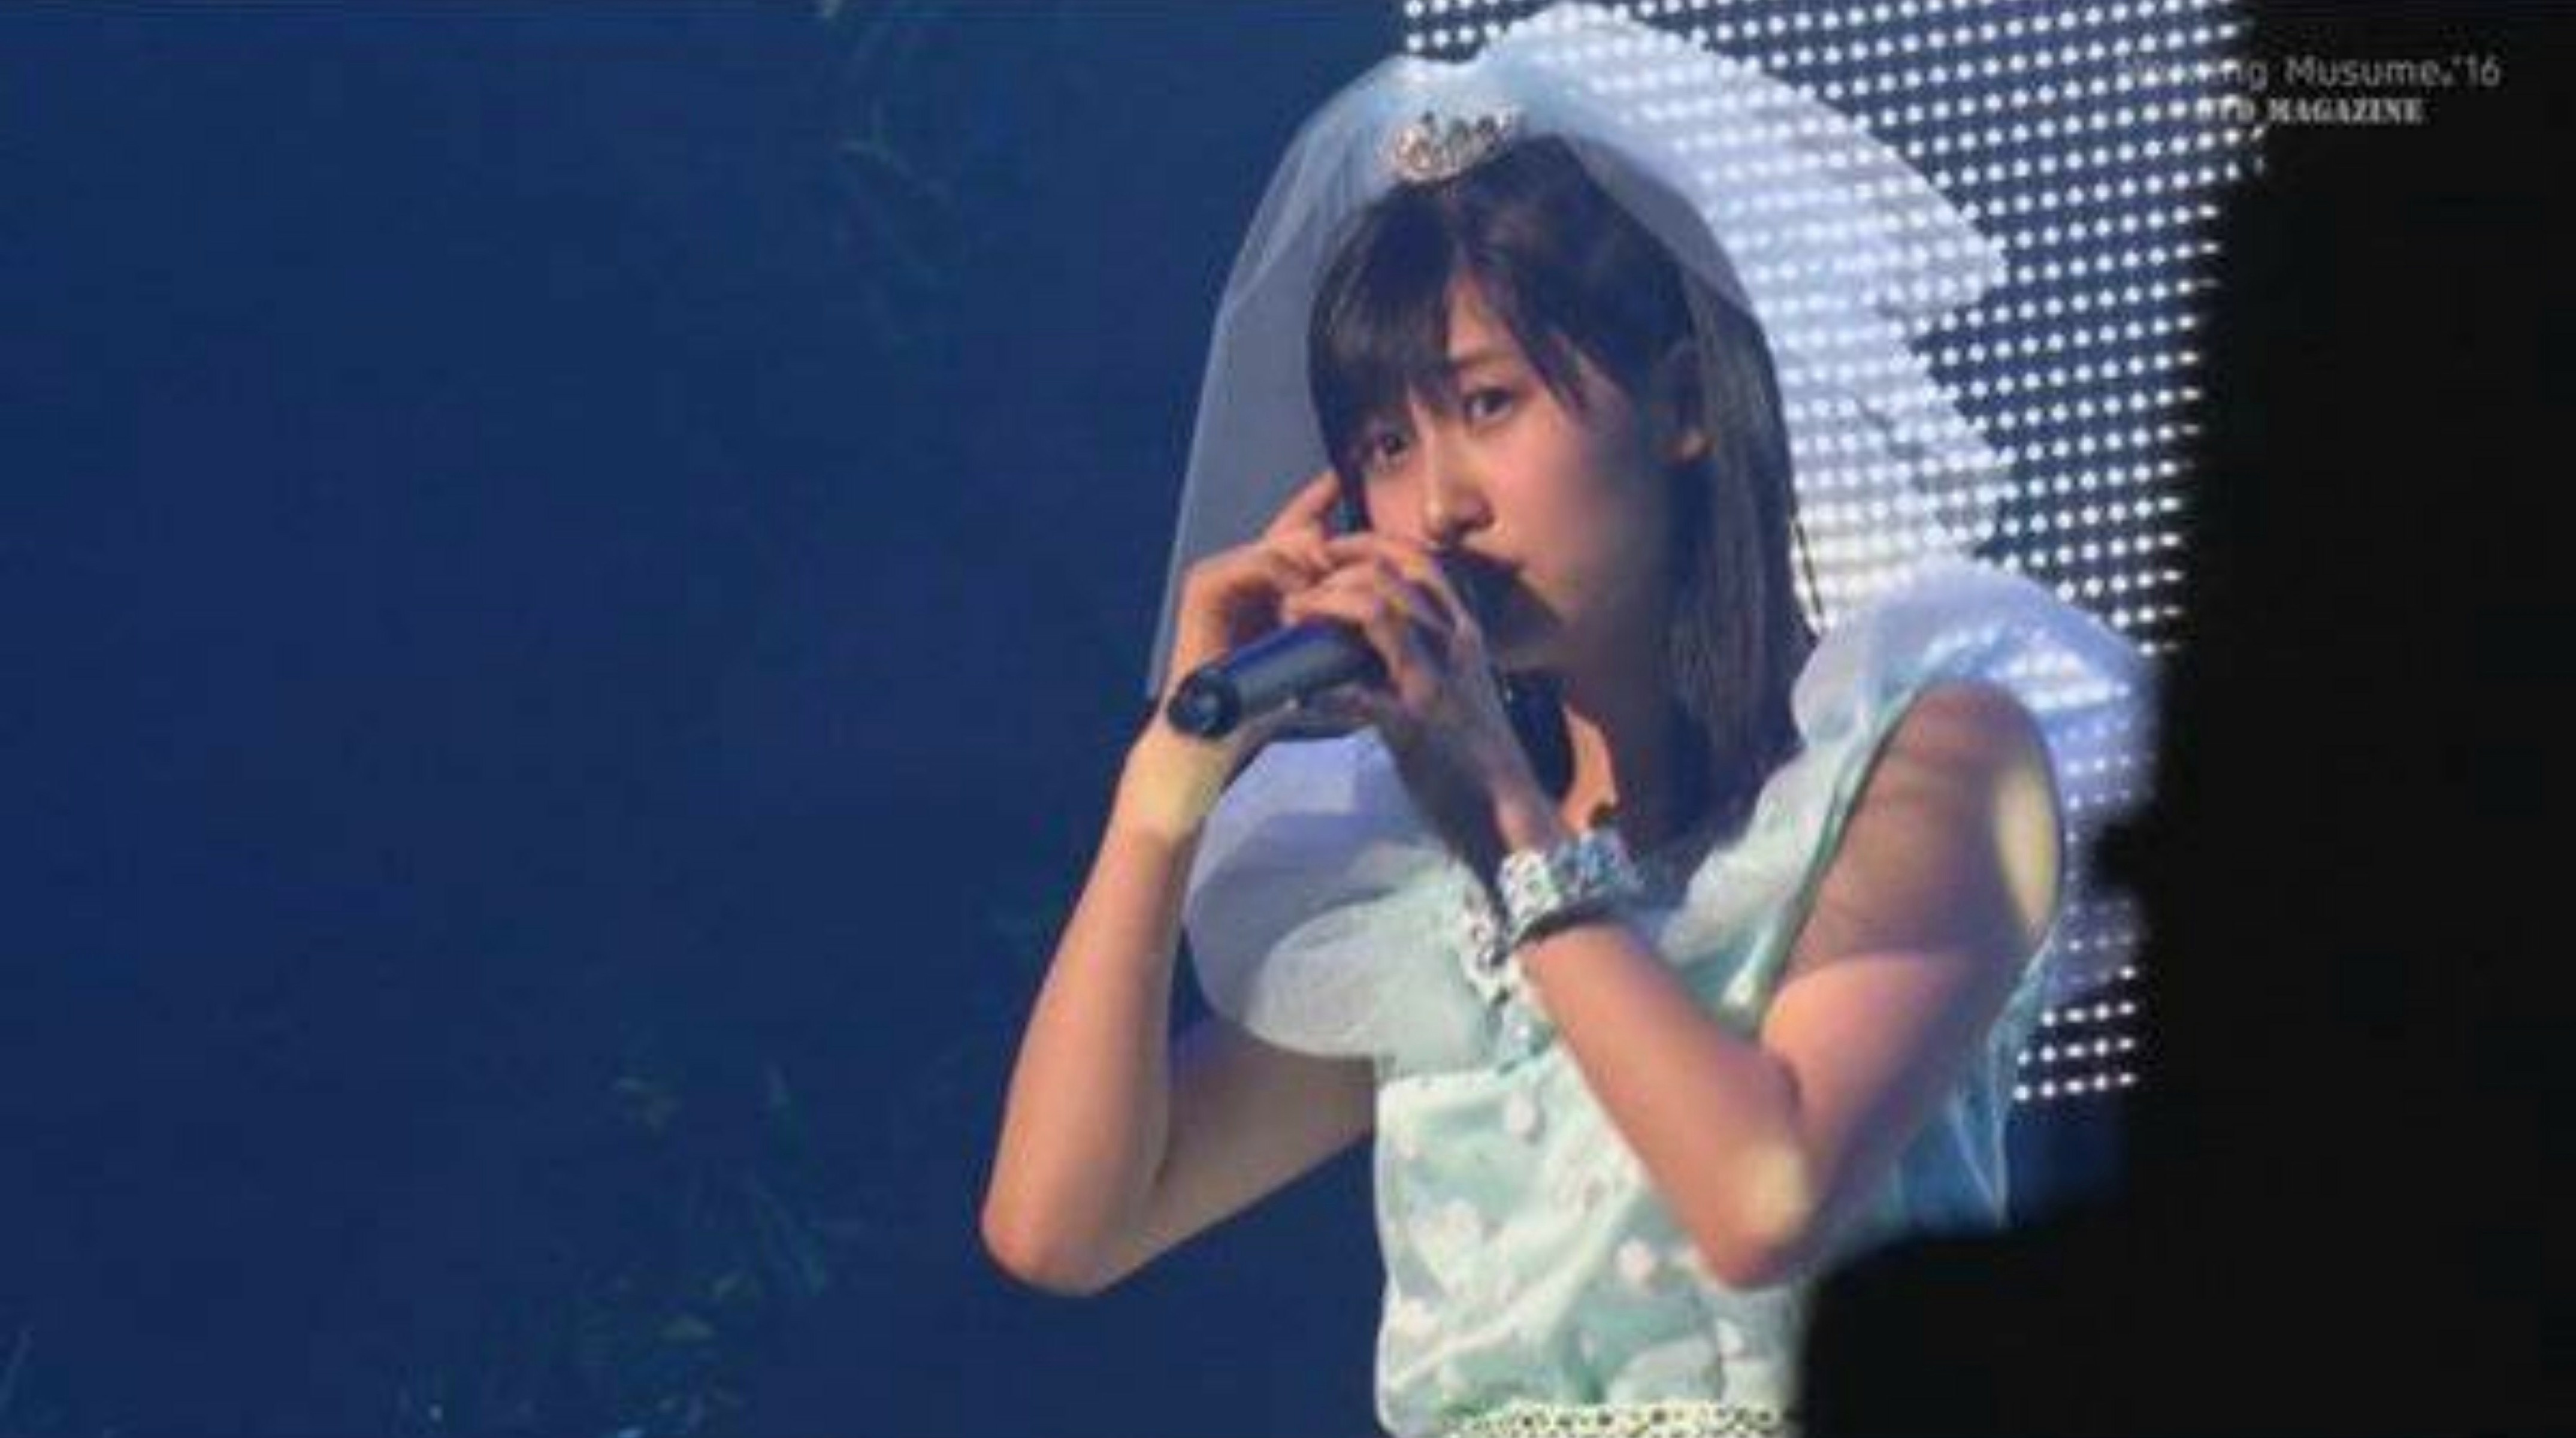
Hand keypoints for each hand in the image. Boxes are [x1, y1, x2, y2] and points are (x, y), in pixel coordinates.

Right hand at [1121, 470, 1341, 840]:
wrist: (1220, 733)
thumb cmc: (1270, 702)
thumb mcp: (1321, 660)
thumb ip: (1345, 631)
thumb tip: (1395, 613)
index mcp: (1269, 584)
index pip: (1299, 531)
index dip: (1320, 502)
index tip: (1343, 475)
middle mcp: (1243, 570)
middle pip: (1296, 531)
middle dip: (1332, 547)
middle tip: (1351, 572)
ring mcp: (1222, 573)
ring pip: (1283, 545)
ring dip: (1313, 570)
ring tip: (1329, 600)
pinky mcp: (1204, 585)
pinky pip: (1257, 562)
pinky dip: (1285, 579)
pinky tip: (1301, 603)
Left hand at [1280, 531, 1555, 872]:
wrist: (1509, 819)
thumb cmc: (1475, 762)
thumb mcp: (1453, 695)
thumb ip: (1414, 664)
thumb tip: (1360, 650)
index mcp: (1463, 636)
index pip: (1418, 561)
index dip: (1367, 546)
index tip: (1327, 552)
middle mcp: (1454, 647)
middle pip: (1388, 574)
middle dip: (1332, 571)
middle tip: (1294, 587)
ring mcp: (1436, 682)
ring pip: (1375, 611)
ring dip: (1324, 606)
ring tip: (1291, 616)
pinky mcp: (1416, 725)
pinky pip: (1357, 692)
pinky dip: (1321, 690)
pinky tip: (1297, 698)